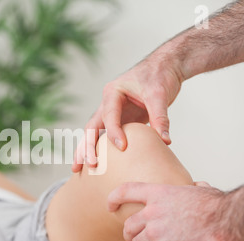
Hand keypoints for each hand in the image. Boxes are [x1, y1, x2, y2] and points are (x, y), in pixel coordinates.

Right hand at [72, 53, 182, 171]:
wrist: (165, 67)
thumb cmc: (160, 75)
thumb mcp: (160, 95)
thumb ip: (161, 117)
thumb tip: (165, 141)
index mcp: (113, 92)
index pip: (109, 115)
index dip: (114, 132)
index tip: (122, 147)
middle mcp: (108, 103)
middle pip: (92, 127)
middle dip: (87, 146)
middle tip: (88, 165)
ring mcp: (112, 113)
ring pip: (94, 134)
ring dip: (86, 150)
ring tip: (78, 169)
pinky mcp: (120, 120)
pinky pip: (106, 136)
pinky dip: (99, 149)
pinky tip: (95, 164)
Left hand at [107, 181, 230, 240]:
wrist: (226, 222)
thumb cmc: (217, 206)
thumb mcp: (200, 189)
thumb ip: (191, 188)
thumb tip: (198, 185)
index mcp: (157, 194)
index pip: (125, 191)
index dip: (114, 199)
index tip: (110, 206)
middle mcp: (152, 213)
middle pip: (129, 226)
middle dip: (129, 235)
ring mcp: (155, 233)